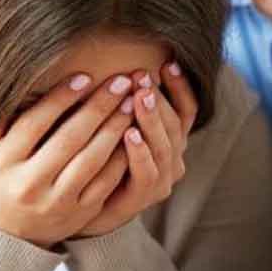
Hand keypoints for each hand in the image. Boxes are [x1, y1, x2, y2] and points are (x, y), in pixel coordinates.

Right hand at [0, 73, 135, 247]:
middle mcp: (29, 184)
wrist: (3, 234)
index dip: (60, 98)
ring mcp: (56, 202)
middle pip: (69, 138)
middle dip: (98, 107)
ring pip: (92, 160)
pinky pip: (106, 182)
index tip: (84, 77)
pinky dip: (122, 157)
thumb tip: (4, 90)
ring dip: (115, 128)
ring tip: (131, 102)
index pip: (35, 124)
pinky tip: (133, 135)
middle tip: (120, 81)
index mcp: (2, 164)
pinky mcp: (79, 214)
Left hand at [76, 62, 197, 236]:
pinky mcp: (143, 196)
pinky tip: (129, 133)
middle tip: (142, 75)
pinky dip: (139, 152)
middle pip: (175, 124)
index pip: (186, 109)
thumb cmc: (99, 160)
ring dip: (151, 118)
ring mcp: (161, 179)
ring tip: (140, 96)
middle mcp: (172, 158)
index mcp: (170, 140)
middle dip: (159, 97)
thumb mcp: (114, 127)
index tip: (167, 62)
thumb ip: (123, 103)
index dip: (180, 86)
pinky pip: (147, 172)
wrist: (85, 208)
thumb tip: (119, 66)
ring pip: (164, 145)